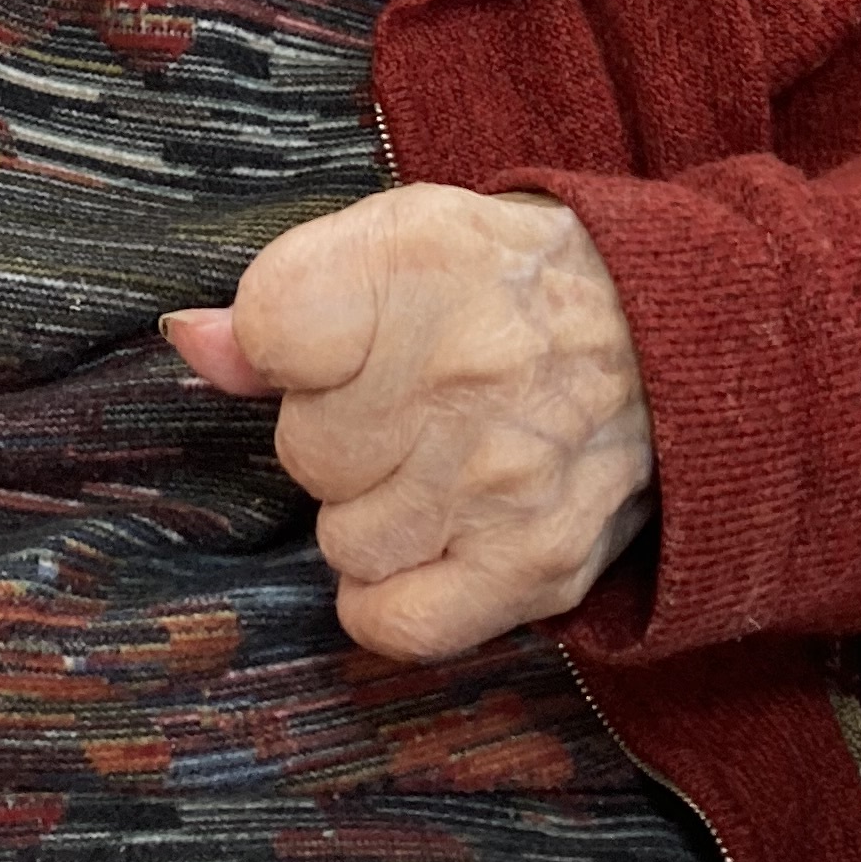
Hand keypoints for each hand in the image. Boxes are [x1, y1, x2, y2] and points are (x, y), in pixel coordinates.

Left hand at [165, 186, 653, 663]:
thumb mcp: (401, 239)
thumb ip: (284, 296)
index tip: (334, 338)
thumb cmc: (508, 284)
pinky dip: (394, 593)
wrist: (672, 337)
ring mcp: (498, 478)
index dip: (285, 344)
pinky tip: (429, 540)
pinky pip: (393, 622)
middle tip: (407, 403)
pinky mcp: (533, 565)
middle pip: (303, 448)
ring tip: (434, 464)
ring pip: (342, 538)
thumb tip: (188, 343)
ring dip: (373, 511)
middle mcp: (461, 371)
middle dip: (339, 432)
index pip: (270, 327)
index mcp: (420, 262)